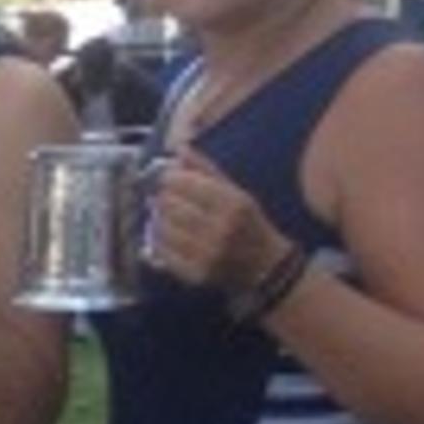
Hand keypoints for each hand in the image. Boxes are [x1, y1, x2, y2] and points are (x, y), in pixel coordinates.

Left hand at [140, 148, 279, 295]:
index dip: (169, 177)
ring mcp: (207, 254)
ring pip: (160, 228)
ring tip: (169, 218)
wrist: (265, 266)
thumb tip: (180, 149)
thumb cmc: (248, 223)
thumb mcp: (237, 191)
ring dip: (158, 219)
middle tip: (166, 198)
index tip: (168, 178)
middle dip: (163, 198)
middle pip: (168, 204)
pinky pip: (161, 252)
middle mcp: (221, 229)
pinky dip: (158, 242)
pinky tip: (169, 237)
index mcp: (234, 204)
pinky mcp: (195, 274)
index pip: (184, 183)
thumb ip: (207, 169)